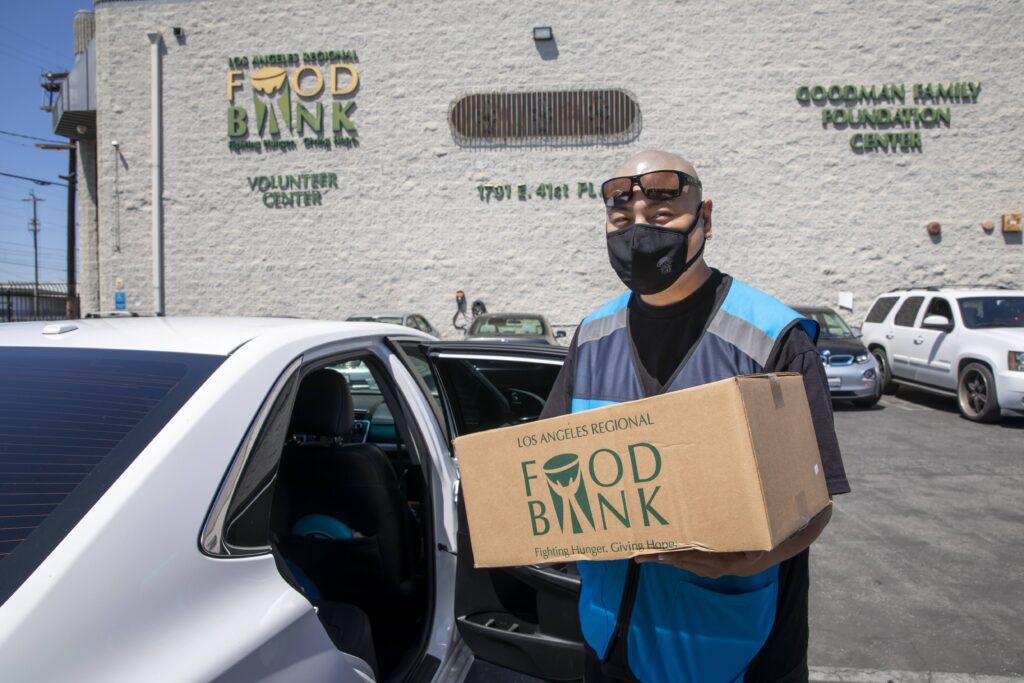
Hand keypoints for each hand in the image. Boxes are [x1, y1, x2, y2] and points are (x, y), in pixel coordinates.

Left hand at [635, 550, 767, 577]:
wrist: (749, 562)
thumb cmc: (751, 548)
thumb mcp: (757, 548)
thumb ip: (755, 551)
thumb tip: (755, 554)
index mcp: (718, 561)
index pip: (693, 558)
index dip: (676, 556)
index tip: (658, 554)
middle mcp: (707, 568)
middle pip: (679, 562)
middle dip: (658, 558)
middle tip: (638, 555)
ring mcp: (701, 569)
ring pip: (677, 563)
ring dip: (659, 559)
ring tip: (640, 554)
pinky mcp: (697, 567)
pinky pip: (680, 562)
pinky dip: (667, 558)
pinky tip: (653, 553)